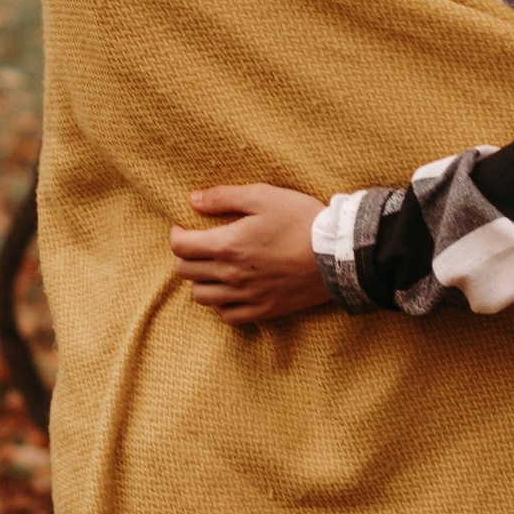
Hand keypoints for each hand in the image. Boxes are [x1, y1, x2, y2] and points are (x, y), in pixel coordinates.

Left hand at [170, 183, 330, 325]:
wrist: (337, 255)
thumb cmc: (301, 221)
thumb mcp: (263, 196)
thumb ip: (224, 197)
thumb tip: (193, 200)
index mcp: (227, 245)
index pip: (180, 247)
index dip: (176, 235)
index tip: (183, 228)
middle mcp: (231, 275)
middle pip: (186, 272)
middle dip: (185, 256)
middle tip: (197, 245)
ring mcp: (246, 296)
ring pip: (202, 297)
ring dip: (201, 281)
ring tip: (213, 268)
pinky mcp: (263, 310)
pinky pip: (228, 316)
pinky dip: (222, 305)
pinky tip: (230, 291)